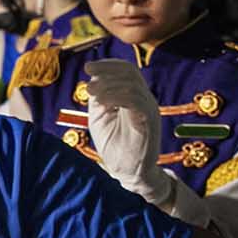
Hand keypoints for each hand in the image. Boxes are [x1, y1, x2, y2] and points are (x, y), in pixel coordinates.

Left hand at [83, 60, 166, 204]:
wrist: (127, 172)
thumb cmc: (114, 145)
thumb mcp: (100, 117)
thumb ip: (98, 98)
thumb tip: (92, 79)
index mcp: (133, 96)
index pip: (126, 70)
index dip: (108, 65)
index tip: (88, 67)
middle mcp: (144, 99)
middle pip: (131, 72)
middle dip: (107, 70)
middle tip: (88, 77)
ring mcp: (149, 109)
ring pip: (133, 85)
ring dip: (108, 85)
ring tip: (91, 93)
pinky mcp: (150, 121)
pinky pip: (137, 101)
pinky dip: (117, 97)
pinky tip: (102, 103)